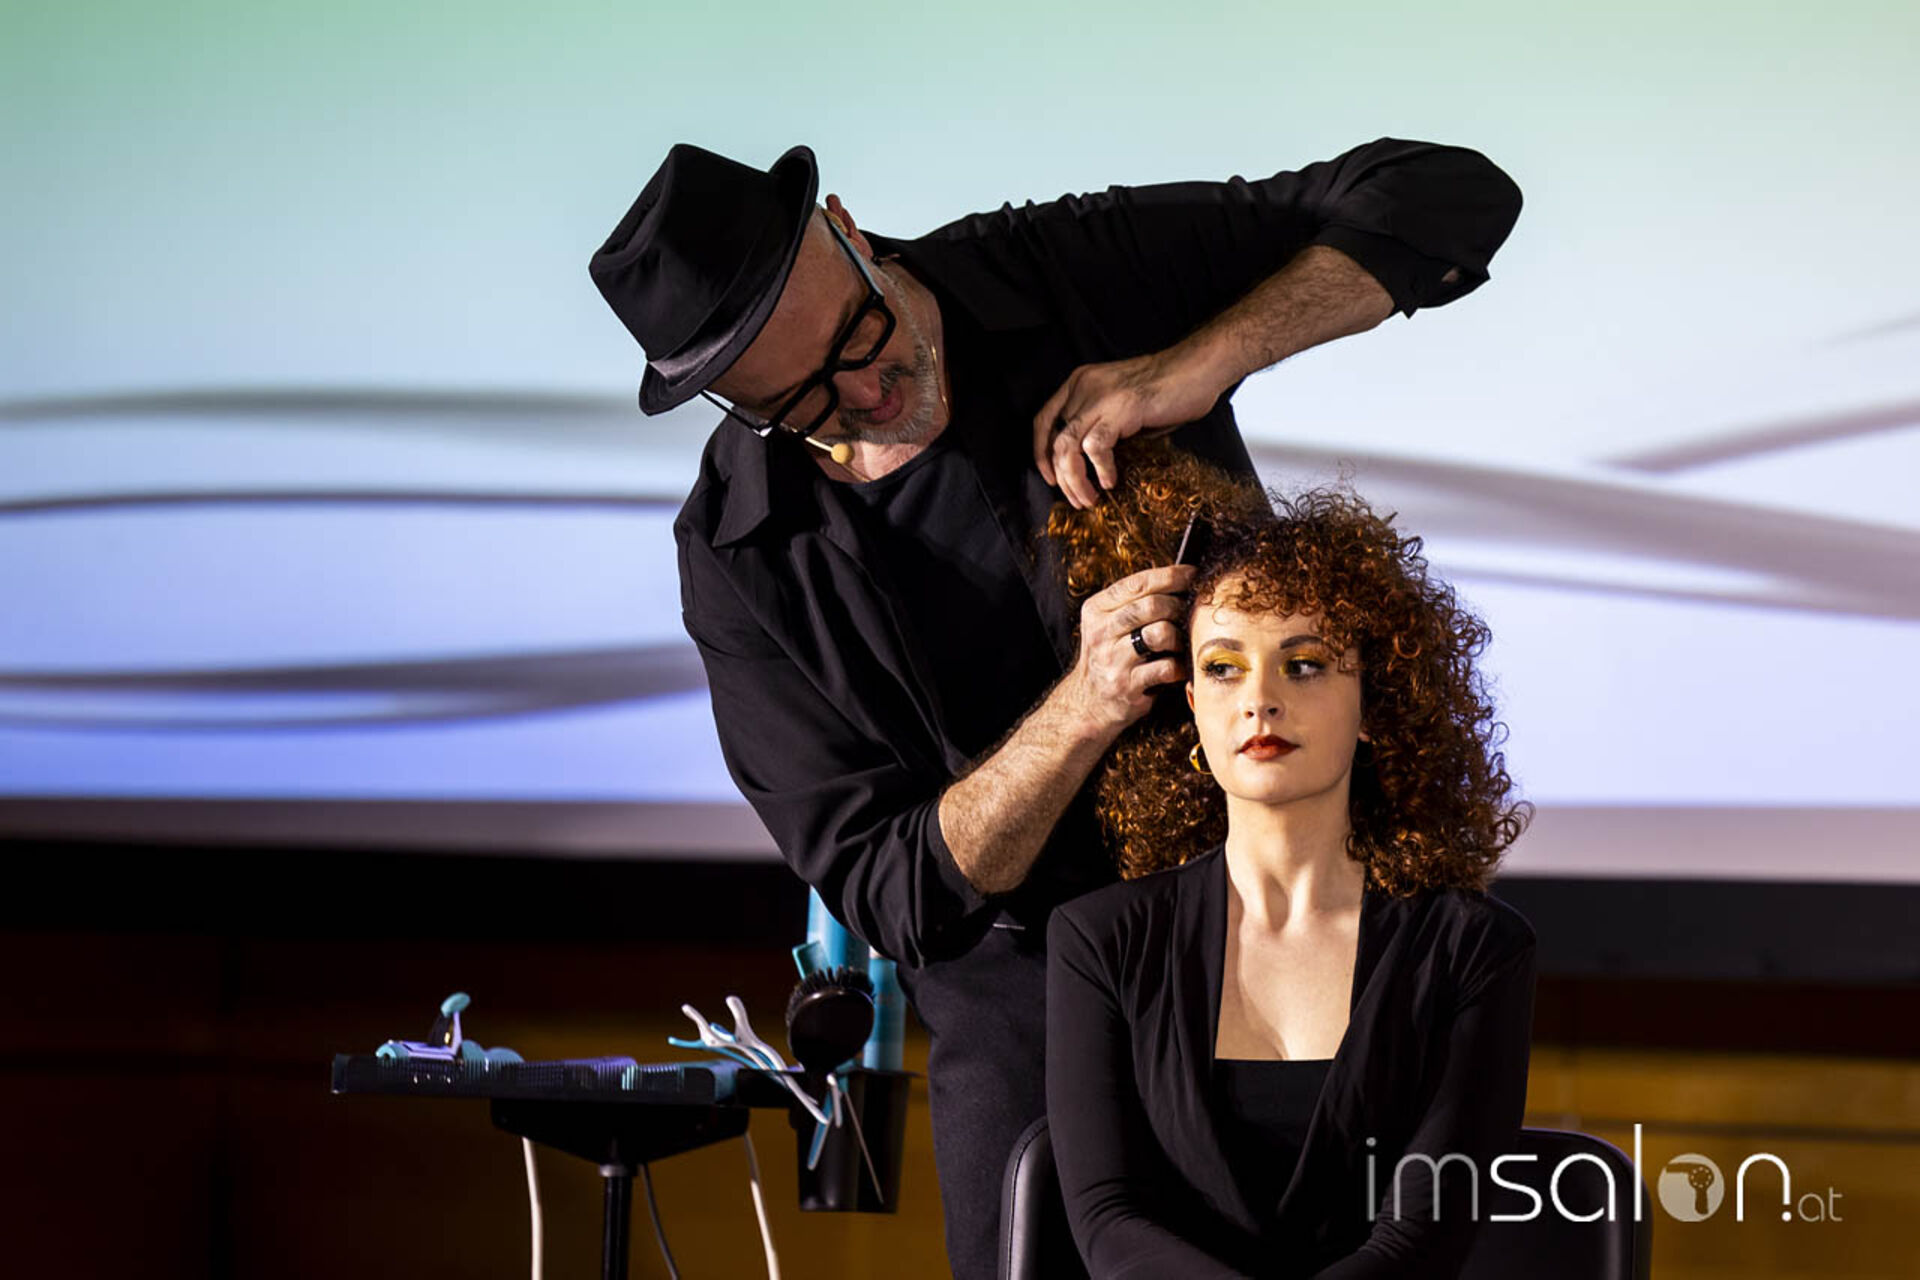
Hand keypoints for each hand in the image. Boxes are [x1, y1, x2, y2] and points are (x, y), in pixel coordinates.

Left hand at [1032, 346, 1229, 508]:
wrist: (1198, 368)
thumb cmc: (1169, 389)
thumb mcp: (1124, 406)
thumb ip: (1104, 427)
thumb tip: (1093, 464)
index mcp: (1080, 383)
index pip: (1044, 420)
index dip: (1041, 452)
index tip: (1051, 477)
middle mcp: (1084, 388)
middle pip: (1054, 440)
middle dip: (1061, 476)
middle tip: (1077, 498)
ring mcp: (1100, 398)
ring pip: (1067, 447)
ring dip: (1074, 480)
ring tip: (1089, 498)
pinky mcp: (1120, 409)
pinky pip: (1095, 447)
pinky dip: (1100, 470)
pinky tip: (1111, 481)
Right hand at [1059, 563, 1197, 735]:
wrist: (1088, 703)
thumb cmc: (1109, 656)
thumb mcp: (1108, 623)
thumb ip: (1134, 602)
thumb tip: (1180, 579)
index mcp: (1097, 609)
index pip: (1138, 583)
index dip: (1172, 576)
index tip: (1193, 575)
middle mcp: (1101, 632)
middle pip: (1152, 605)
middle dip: (1179, 605)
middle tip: (1191, 611)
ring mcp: (1113, 660)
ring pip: (1161, 633)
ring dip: (1180, 636)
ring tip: (1181, 642)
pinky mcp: (1127, 686)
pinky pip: (1167, 668)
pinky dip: (1180, 666)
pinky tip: (1179, 666)